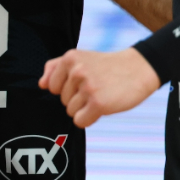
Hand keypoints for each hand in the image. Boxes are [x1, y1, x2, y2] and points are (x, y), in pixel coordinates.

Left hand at [39, 48, 159, 127]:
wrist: (138, 69)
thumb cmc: (106, 67)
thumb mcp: (80, 58)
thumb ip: (56, 68)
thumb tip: (41, 85)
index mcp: (69, 58)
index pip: (52, 87)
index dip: (68, 89)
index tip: (84, 82)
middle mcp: (76, 71)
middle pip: (62, 101)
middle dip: (78, 98)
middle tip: (97, 87)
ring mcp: (87, 87)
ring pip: (71, 112)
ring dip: (85, 108)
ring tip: (101, 94)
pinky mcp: (98, 103)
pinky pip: (80, 121)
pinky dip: (90, 119)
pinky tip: (103, 106)